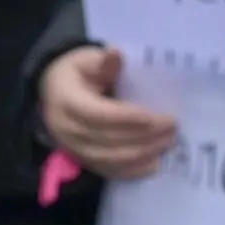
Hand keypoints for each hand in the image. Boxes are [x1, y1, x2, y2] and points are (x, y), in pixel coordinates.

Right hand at [39, 45, 178, 179]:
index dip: (126, 118)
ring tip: (169, 142)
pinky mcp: (83, 160)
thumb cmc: (75, 74)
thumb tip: (116, 54)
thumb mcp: (85, 60)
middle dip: (144, 136)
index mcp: (66, 102)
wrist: (52, 93)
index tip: (154, 117)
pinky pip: (109, 171)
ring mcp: (74, 149)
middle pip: (108, 139)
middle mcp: (67, 130)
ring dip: (143, 153)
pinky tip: (155, 163)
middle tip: (172, 127)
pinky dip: (133, 170)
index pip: (98, 115)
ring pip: (111, 158)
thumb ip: (102, 62)